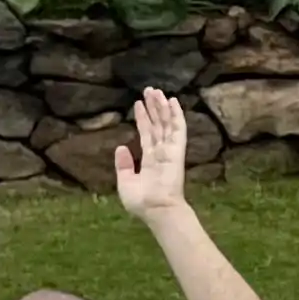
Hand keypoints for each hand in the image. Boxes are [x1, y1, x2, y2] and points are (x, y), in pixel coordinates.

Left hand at [115, 83, 193, 215]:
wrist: (155, 209)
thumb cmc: (141, 201)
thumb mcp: (125, 182)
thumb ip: (123, 164)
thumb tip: (121, 147)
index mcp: (149, 158)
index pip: (146, 133)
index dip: (143, 118)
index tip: (138, 103)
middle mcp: (160, 151)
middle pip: (157, 124)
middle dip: (153, 107)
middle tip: (149, 90)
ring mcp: (169, 150)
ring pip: (166, 122)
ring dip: (162, 106)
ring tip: (156, 91)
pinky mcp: (176, 150)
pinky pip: (177, 129)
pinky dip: (176, 115)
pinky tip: (173, 101)